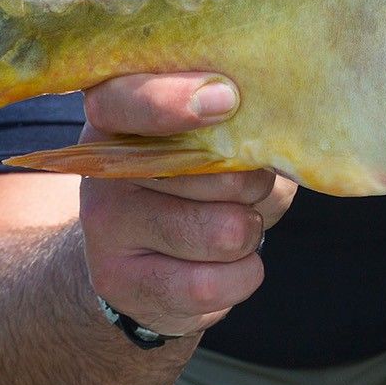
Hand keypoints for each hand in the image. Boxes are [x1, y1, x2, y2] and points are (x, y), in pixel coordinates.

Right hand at [77, 73, 296, 338]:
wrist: (142, 255)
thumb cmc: (197, 179)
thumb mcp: (211, 137)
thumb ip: (236, 124)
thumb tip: (281, 126)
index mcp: (119, 113)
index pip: (128, 99)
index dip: (173, 101)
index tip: (228, 99)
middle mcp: (104, 168)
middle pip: (209, 173)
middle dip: (254, 184)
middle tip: (251, 186)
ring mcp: (106, 229)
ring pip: (221, 233)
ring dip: (251, 231)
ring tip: (240, 224)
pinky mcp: (121, 283)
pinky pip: (210, 285)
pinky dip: (243, 275)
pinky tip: (231, 264)